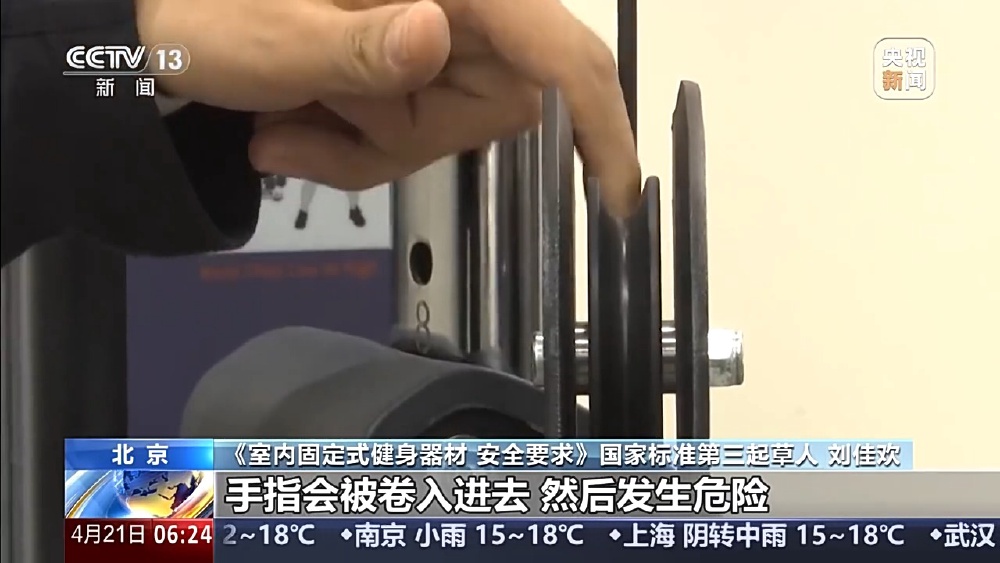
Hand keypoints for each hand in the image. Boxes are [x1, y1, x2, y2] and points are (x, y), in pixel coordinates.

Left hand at [137, 0, 639, 214]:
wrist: (159, 30)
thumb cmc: (203, 12)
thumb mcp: (266, 36)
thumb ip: (353, 45)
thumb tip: (436, 34)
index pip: (553, 46)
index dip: (598, 119)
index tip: (618, 197)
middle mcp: (455, 9)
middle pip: (498, 106)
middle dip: (409, 134)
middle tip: (315, 118)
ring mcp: (432, 41)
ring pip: (448, 129)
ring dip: (366, 148)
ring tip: (283, 121)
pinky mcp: (409, 70)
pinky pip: (410, 137)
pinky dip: (351, 153)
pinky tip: (287, 131)